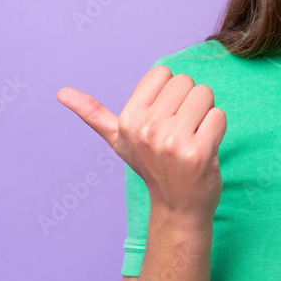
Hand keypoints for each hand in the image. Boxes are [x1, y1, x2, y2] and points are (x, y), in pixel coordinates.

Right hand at [56, 65, 226, 228]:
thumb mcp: (119, 140)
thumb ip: (93, 114)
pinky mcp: (199, 152)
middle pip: (186, 82)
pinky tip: (206, 150)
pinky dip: (218, 130)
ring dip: (205, 116)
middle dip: (189, 103)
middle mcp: (147, 129)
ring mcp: (172, 142)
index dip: (169, 93)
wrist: (178, 207)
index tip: (164, 118)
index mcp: (128, 119)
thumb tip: (61, 93)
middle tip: (181, 132)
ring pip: (205, 95)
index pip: (164, 72)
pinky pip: (219, 115)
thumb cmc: (152, 166)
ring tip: (193, 139)